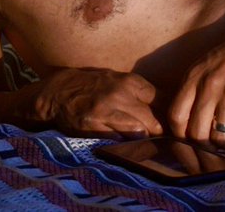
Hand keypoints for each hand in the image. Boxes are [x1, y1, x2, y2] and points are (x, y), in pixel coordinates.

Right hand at [37, 67, 162, 138]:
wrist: (58, 92)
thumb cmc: (92, 86)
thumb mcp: (116, 80)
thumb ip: (138, 92)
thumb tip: (166, 106)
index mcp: (129, 81)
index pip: (160, 100)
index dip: (164, 114)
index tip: (165, 123)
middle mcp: (119, 94)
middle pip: (152, 120)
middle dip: (156, 132)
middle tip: (156, 140)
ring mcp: (106, 111)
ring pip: (138, 132)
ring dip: (141, 140)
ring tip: (140, 144)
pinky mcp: (94, 127)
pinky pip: (118, 141)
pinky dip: (123, 145)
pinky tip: (122, 145)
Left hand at [168, 15, 224, 147]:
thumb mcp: (209, 62)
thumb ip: (197, 86)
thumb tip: (189, 118)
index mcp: (195, 75)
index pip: (176, 115)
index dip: (180, 134)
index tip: (190, 139)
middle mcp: (210, 84)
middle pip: (196, 132)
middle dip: (203, 145)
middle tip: (212, 144)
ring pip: (219, 138)